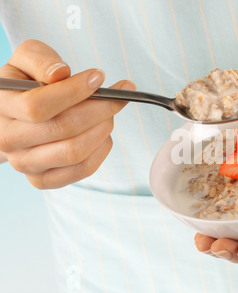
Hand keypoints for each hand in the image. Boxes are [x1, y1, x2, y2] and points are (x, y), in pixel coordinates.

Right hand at [0, 40, 134, 188]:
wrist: (20, 114)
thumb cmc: (27, 82)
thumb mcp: (27, 59)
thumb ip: (41, 60)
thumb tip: (60, 73)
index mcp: (0, 107)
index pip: (38, 105)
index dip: (74, 90)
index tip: (98, 76)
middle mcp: (8, 140)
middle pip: (63, 128)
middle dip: (99, 109)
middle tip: (117, 97)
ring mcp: (26, 164)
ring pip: (75, 151)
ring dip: (103, 128)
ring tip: (110, 112)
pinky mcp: (44, 180)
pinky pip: (83, 169)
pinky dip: (102, 149)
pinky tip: (103, 132)